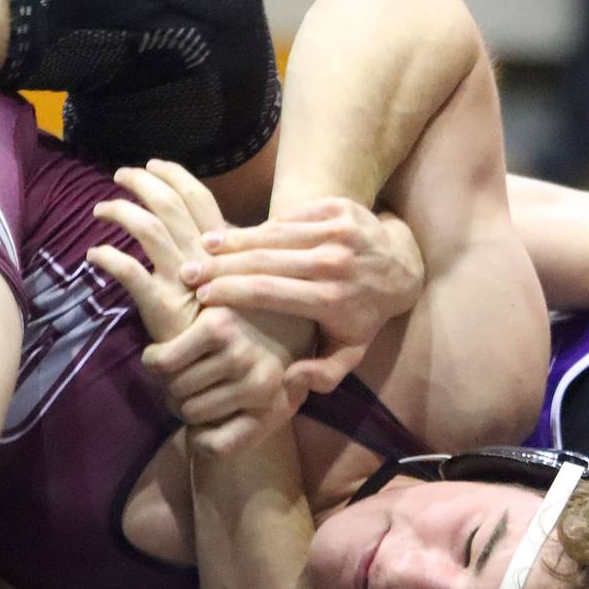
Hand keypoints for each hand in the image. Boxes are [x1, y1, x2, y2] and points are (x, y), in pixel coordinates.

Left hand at [88, 160, 221, 342]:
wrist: (230, 371)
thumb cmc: (231, 328)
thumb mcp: (235, 285)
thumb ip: (220, 257)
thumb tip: (202, 230)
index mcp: (222, 250)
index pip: (200, 199)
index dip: (176, 176)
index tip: (154, 164)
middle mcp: (204, 259)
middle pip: (170, 205)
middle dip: (142, 182)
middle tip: (121, 175)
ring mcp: (184, 282)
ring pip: (148, 229)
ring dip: (120, 211)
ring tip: (101, 208)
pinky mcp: (163, 307)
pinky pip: (130, 272)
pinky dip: (108, 257)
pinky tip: (94, 254)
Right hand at [186, 198, 425, 395]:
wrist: (401, 267)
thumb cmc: (364, 316)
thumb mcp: (351, 352)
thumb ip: (323, 375)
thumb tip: (289, 380)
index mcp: (333, 299)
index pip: (270, 292)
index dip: (231, 292)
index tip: (202, 298)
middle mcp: (335, 262)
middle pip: (264, 260)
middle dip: (220, 266)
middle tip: (187, 272)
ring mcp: (338, 230)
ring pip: (273, 234)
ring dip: (233, 241)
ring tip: (202, 249)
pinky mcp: (339, 207)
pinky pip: (289, 217)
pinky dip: (259, 227)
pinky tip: (233, 235)